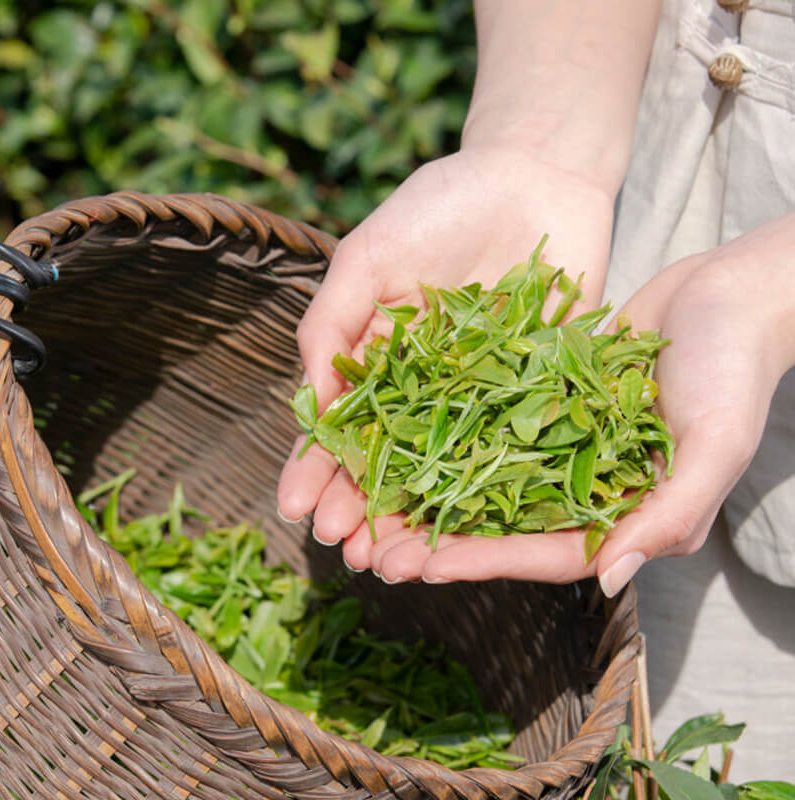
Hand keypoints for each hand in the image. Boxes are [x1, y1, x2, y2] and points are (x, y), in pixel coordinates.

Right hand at [276, 143, 614, 546]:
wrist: (535, 175)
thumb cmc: (441, 206)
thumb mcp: (369, 256)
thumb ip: (330, 323)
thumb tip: (308, 403)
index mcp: (377, 357)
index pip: (339, 425)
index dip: (317, 468)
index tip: (297, 510)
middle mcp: (424, 387)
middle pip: (387, 460)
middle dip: (363, 505)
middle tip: (348, 551)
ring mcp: (480, 397)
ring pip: (443, 470)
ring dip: (415, 516)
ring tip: (393, 563)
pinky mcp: (536, 395)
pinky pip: (510, 451)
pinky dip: (485, 494)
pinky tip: (465, 533)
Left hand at [344, 214, 794, 589]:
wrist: (727, 294)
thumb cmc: (735, 369)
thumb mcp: (712, 444)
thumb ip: (669, 513)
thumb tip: (611, 578)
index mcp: (628, 512)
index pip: (548, 552)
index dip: (487, 561)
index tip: (425, 565)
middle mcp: (590, 487)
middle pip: (505, 524)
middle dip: (443, 539)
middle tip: (377, 550)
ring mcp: (566, 444)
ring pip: (487, 478)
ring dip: (434, 492)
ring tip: (374, 501)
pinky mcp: (547, 403)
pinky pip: (491, 425)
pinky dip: (450, 435)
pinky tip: (402, 437)